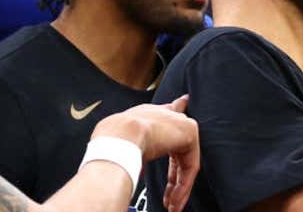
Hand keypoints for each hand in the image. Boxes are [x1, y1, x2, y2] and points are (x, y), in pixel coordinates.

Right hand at [92, 95, 199, 211]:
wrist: (120, 136)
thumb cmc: (112, 138)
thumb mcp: (119, 137)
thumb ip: (132, 144)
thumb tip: (128, 163)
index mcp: (151, 114)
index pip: (168, 111)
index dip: (175, 108)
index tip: (183, 101)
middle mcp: (167, 115)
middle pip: (178, 148)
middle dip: (173, 177)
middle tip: (168, 198)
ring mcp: (180, 123)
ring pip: (184, 162)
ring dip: (177, 188)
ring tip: (170, 206)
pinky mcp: (189, 133)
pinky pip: (190, 166)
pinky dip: (183, 186)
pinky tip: (175, 200)